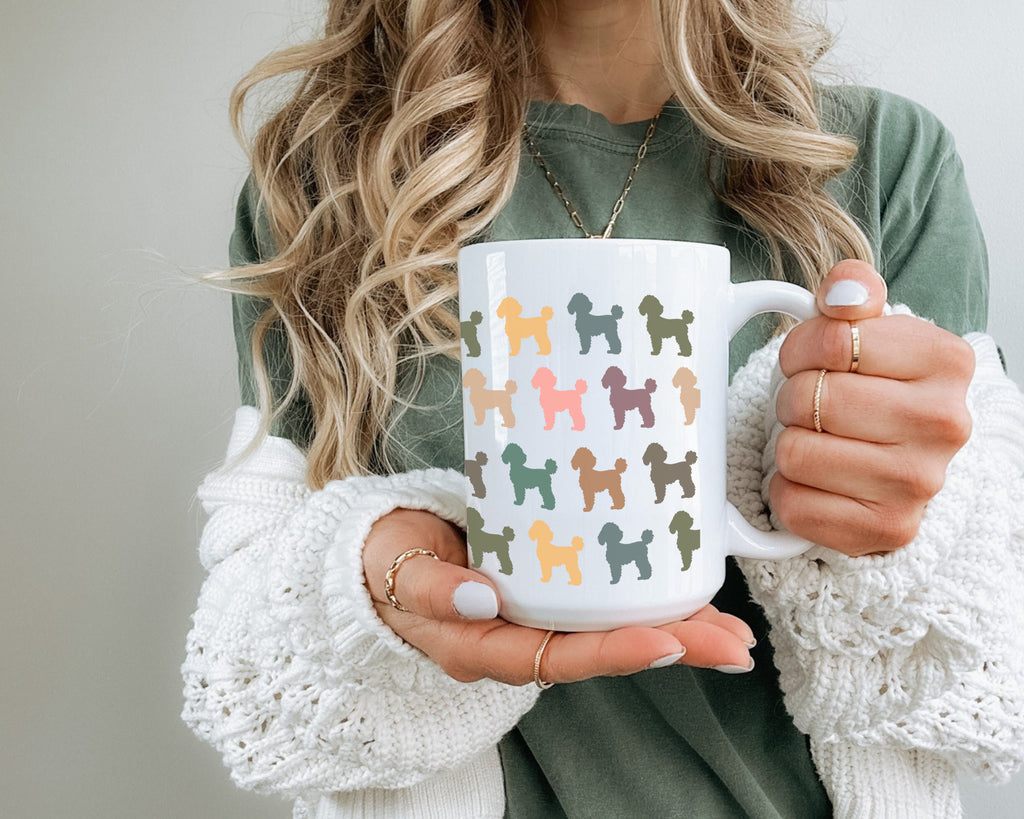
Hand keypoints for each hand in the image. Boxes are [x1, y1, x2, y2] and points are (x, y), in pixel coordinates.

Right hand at [362, 508, 756, 683]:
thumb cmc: (386, 565)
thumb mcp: (397, 574)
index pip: (560, 657)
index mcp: (485, 646)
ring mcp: (536, 614)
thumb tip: (482, 597)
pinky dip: (644, 594)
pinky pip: (600, 599)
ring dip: (673, 626)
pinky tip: (683, 585)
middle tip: (733, 643)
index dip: (617, 652)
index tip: (670, 641)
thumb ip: (432, 588)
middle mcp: (520, 638)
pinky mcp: (545, 585)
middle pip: (603, 649)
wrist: (379, 554)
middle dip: (672, 647)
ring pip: (611, 628)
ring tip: (730, 626)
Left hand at [772, 260, 974, 555]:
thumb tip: (842, 293)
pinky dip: (788, 491)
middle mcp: (945, 424)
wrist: (895, 458)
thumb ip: (851, 289)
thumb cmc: (872, 387)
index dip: (801, 349)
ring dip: (790, 444)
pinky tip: (817, 481)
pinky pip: (793, 504)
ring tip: (818, 440)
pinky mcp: (886, 531)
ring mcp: (919, 484)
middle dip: (794, 397)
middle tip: (812, 405)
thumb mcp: (867, 327)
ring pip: (795, 452)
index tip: (813, 360)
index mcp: (946, 360)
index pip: (830, 340)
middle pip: (809, 398)